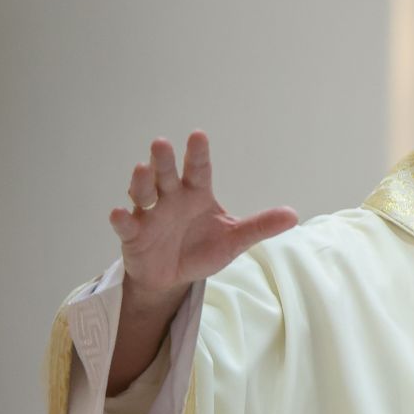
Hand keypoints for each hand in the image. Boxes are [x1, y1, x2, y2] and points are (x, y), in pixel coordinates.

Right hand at [109, 131, 298, 300]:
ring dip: (141, 182)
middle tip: (161, 143)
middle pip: (166, 174)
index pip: (198, 169)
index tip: (198, 136)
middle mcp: (170, 197)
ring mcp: (149, 214)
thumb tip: (294, 215)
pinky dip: (122, 219)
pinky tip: (120, 213)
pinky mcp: (133, 235)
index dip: (197, 154)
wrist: (173, 277)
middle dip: (163, 160)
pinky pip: (126, 225)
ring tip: (142, 170)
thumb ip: (260, 227)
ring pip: (143, 193)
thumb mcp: (234, 240)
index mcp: (196, 193)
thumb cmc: (202, 249)